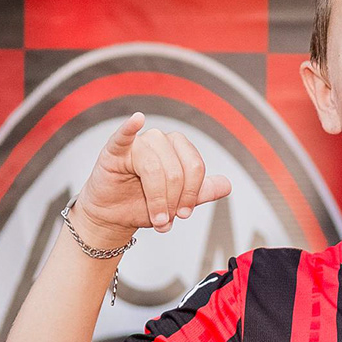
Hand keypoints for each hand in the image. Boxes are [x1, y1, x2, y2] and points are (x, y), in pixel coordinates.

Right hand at [74, 112, 232, 239]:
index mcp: (178, 148)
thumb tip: (227, 185)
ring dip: (156, 200)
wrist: (114, 216)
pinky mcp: (114, 151)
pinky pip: (123, 136)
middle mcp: (160, 141)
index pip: (195, 166)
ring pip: (155, 169)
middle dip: (173, 201)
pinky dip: (130, 127)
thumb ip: (203, 192)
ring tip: (154, 218)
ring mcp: (137, 143)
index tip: (183, 214)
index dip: (192, 194)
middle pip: (177, 170)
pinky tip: (136, 120)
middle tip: (165, 221)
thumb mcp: (178, 201)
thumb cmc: (143, 203)